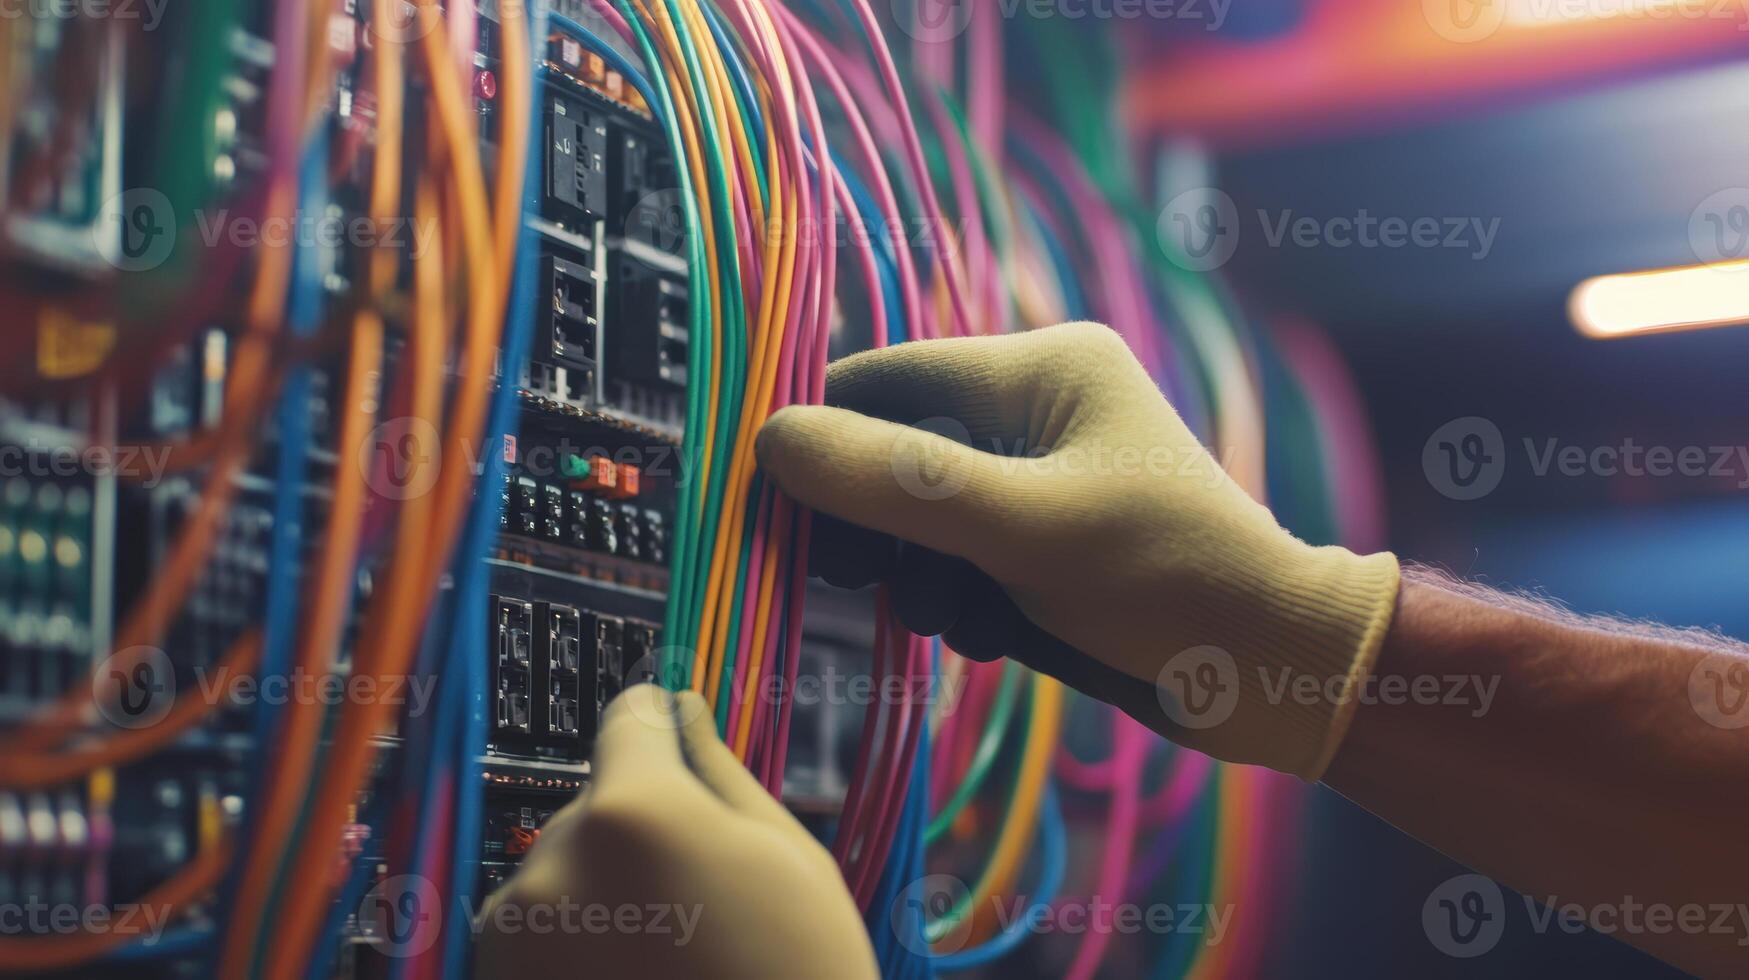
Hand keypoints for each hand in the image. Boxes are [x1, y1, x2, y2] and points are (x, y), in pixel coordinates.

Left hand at [476, 686, 877, 977]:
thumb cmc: (794, 969)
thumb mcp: (786, 858)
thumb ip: (719, 772)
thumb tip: (682, 710)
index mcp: (634, 809)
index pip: (627, 720)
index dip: (653, 721)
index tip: (667, 730)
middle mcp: (554, 858)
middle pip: (595, 803)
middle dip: (637, 828)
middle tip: (700, 894)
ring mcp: (515, 930)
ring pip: (560, 868)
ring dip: (599, 887)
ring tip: (665, 949)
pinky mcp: (498, 976)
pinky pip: (533, 929)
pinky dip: (571, 941)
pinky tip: (629, 973)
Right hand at [755, 322, 1399, 777]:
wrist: (1271, 673)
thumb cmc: (1162, 579)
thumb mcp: (1018, 526)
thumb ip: (893, 481)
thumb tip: (771, 439)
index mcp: (1042, 368)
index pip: (884, 380)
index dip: (821, 440)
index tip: (774, 510)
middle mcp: (1038, 411)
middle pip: (896, 452)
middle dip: (878, 524)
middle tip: (863, 581)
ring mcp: (1042, 481)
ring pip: (922, 519)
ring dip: (920, 574)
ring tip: (953, 619)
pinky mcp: (1047, 545)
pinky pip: (962, 560)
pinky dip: (961, 600)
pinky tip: (993, 635)